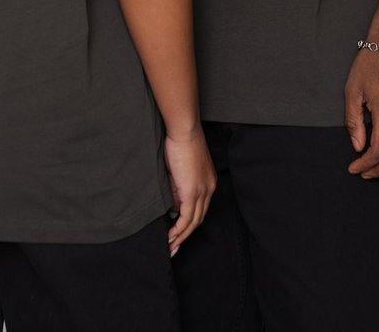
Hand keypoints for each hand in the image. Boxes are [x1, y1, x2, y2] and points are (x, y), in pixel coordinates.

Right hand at [164, 130, 216, 254]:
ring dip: (181, 236)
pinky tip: (170, 237)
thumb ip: (178, 188)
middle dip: (186, 235)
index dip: (190, 223)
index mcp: (208, 182)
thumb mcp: (181, 169)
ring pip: (193, 222)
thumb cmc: (180, 142)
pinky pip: (186, 218)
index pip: (200, 208)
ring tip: (170, 246)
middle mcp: (209, 189)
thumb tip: (173, 208)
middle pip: (199, 219)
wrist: (184, 130)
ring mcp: (202, 192)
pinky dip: (178, 230)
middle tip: (174, 247)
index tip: (179, 233)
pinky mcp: (192, 192)